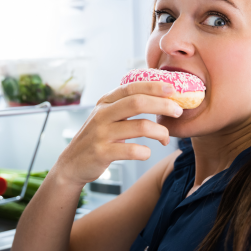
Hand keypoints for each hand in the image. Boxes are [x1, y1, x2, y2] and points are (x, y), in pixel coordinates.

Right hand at [52, 81, 182, 185]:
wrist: (72, 164)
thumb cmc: (98, 138)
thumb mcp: (106, 116)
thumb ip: (125, 105)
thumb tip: (160, 96)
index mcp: (105, 102)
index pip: (132, 87)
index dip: (154, 86)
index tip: (173, 89)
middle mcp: (102, 114)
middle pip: (137, 102)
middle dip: (163, 105)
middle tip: (178, 111)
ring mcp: (101, 133)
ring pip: (139, 127)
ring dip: (159, 132)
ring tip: (165, 138)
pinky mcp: (102, 152)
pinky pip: (131, 150)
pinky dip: (145, 152)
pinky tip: (146, 153)